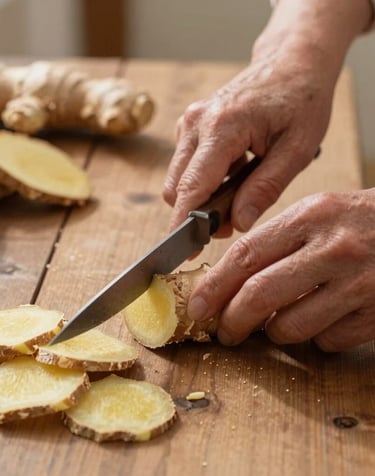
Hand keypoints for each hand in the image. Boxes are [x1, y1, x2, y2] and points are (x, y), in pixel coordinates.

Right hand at [163, 43, 335, 234]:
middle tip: (234, 221)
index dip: (184, 223)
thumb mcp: (295, 150)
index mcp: (222, 127)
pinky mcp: (191, 126)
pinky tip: (234, 172)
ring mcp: (190, 123)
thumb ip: (265, 189)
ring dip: (202, 198)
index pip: (191, 186)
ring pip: (178, 179)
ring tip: (240, 192)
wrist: (290, 64)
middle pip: (177, 187)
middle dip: (198, 214)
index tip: (182, 252)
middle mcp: (196, 123)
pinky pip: (186, 166)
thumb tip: (238, 223)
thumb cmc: (300, 102)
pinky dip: (204, 181)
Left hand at [187, 189, 374, 350]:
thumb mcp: (318, 214)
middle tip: (224, 332)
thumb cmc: (361, 221)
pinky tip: (326, 317)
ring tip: (282, 321)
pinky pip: (327, 339)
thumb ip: (277, 242)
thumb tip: (232, 282)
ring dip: (276, 331)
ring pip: (290, 326)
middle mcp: (332, 248)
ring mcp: (357, 283)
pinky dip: (317, 336)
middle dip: (232, 320)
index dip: (215, 285)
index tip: (198, 306)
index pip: (246, 255)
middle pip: (260, 294)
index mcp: (310, 217)